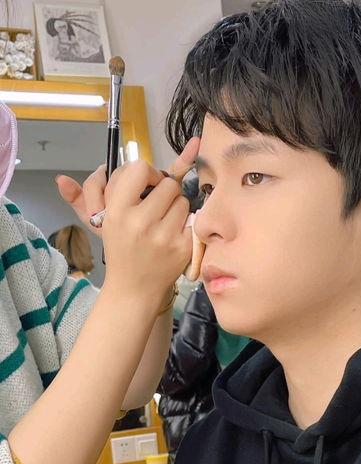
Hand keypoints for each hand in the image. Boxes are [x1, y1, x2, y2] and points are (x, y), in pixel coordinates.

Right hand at [60, 137, 200, 307]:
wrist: (134, 289)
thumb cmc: (120, 251)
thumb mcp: (100, 224)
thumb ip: (81, 198)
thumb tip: (60, 179)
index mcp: (117, 212)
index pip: (139, 169)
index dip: (148, 173)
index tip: (147, 184)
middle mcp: (140, 223)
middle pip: (168, 184)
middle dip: (165, 191)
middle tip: (158, 205)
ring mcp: (164, 236)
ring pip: (182, 200)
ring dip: (176, 207)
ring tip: (164, 222)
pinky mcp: (183, 247)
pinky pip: (192, 219)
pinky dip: (186, 224)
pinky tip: (174, 235)